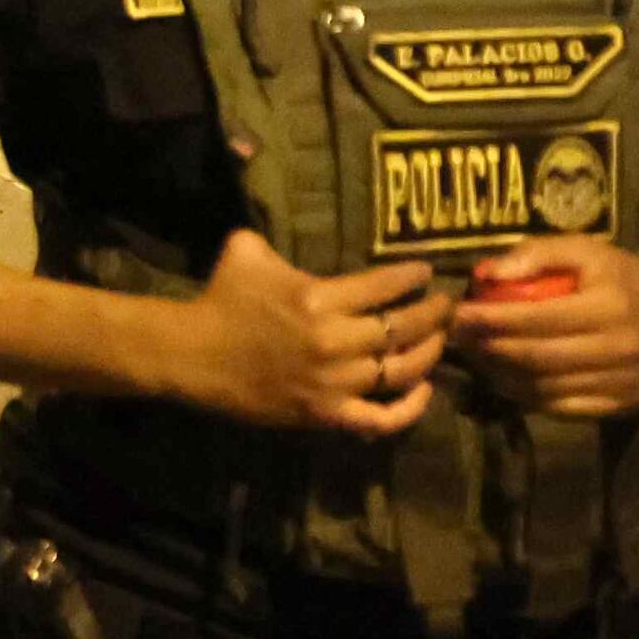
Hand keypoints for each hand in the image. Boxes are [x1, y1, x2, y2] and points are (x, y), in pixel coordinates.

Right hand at [151, 232, 451, 432]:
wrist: (192, 355)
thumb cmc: (220, 300)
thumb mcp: (244, 252)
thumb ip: (277, 236)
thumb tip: (286, 220)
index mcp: (317, 298)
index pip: (384, 285)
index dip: (412, 275)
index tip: (426, 271)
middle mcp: (334, 340)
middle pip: (403, 328)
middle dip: (434, 313)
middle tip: (446, 305)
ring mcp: (333, 382)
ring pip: (402, 370)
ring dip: (429, 353)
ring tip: (439, 340)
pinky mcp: (326, 413)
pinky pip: (381, 418)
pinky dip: (409, 408)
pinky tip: (422, 391)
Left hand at [457, 249, 638, 418]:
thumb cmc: (628, 279)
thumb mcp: (589, 252)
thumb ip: (538, 254)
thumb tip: (485, 274)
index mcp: (610, 307)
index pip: (537, 319)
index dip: (491, 319)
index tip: (457, 313)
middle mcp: (618, 349)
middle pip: (537, 357)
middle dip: (488, 348)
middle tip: (457, 337)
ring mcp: (621, 383)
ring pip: (545, 387)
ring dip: (500, 375)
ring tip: (475, 356)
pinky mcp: (620, 405)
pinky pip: (561, 408)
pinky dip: (526, 396)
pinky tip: (504, 378)